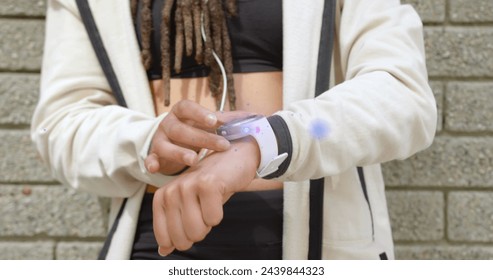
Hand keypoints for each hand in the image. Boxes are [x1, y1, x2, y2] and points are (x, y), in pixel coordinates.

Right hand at [145, 100, 250, 174]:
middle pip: (181, 129)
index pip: (187, 107)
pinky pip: (150, 159)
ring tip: (194, 159)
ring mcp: (159, 140)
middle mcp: (168, 124)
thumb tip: (252, 117)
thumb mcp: (207, 123)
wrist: (172, 142)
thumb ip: (226, 119)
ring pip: (165, 145)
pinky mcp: (154, 155)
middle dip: (202, 138)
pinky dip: (151, 163)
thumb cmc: (194, 130)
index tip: (215, 120)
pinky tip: (154, 168)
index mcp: (181, 112)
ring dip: (179, 152)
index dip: (200, 113)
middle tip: (222, 145)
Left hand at [152, 137, 259, 255]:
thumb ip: (173, 228)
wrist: (233, 158)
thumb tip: (163, 252)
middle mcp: (172, 191)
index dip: (181, 240)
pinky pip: (213, 219)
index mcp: (163, 197)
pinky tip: (219, 196)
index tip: (191, 225)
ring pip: (197, 231)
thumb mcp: (188, 205)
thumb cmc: (211, 185)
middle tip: (204, 212)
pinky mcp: (207, 184)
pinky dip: (219, 214)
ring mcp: (188, 186)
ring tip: (211, 204)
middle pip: (182, 238)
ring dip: (209, 223)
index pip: (165, 238)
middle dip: (198, 233)